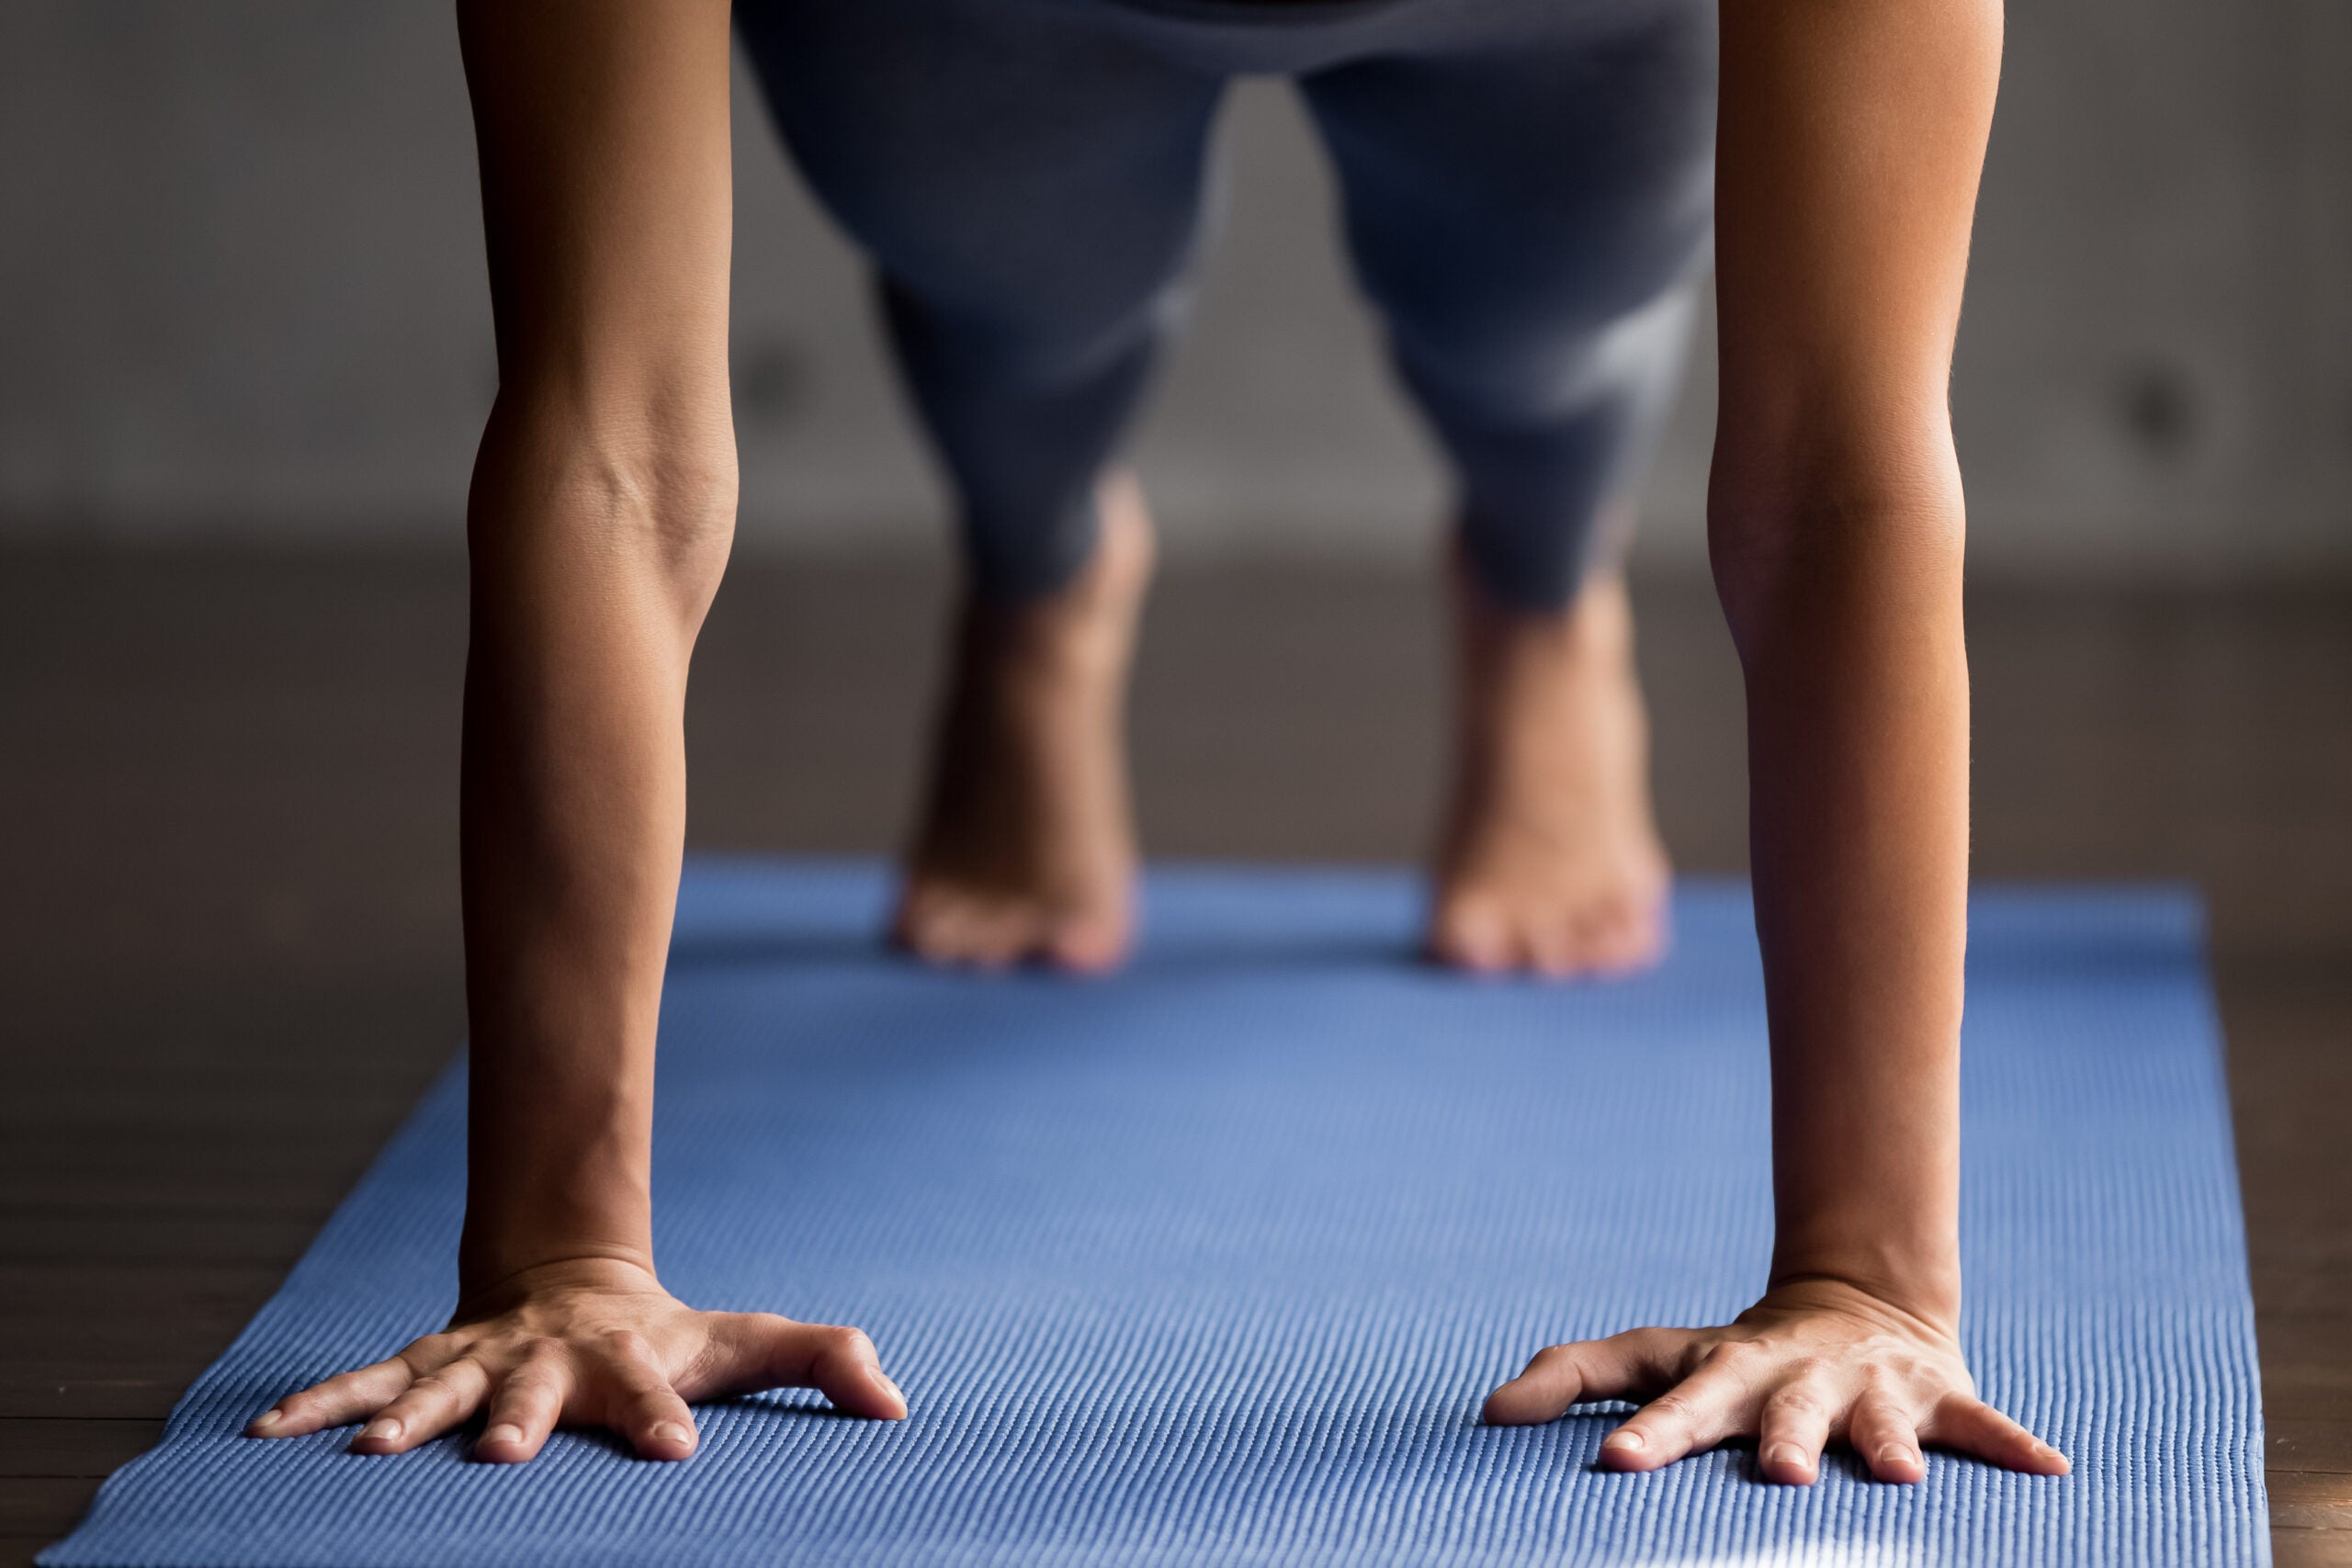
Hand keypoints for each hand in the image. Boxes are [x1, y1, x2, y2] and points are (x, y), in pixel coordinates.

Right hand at [243, 1257, 905, 1462]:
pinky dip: (316, 1403)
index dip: (666, 1419)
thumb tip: (899, 1405)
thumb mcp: (748, 1344)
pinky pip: (364, 1382)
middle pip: (533, 1391)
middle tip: (504, 1456)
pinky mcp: (428, 1367)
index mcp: (630, 1361)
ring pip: (436, 1387)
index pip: (657, 1393)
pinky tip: (265, 1433)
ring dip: (400, 1417)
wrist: (572, 1280)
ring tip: (366, 1455)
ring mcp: (480, 1362)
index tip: (680, 1453)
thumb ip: (824, 1362)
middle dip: (517, 1420)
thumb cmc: (671, 1335)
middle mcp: (548, 1360)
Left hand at [1482, 1275, 2067, 1483]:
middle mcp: (1795, 1380)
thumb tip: (1486, 1410)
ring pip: (1877, 1424)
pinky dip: (2012, 1445)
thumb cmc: (1732, 1360)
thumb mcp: (1658, 1356)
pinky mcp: (1934, 1398)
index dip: (1648, 1431)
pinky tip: (2050, 1472)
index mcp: (1723, 1373)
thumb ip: (1572, 1376)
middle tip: (1777, 1476)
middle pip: (1779, 1414)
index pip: (1674, 1400)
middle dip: (1777, 1442)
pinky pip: (1978, 1425)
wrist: (1857, 1306)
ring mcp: (1867, 1390)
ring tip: (1897, 1480)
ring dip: (1885, 1448)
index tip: (1616, 1465)